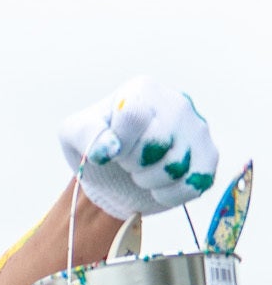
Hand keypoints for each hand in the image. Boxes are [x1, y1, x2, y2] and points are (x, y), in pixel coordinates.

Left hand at [59, 76, 219, 219]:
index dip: (118, 143)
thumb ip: (88, 135)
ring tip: (141, 171)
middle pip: (158, 143)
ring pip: (176, 166)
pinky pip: (193, 184)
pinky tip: (157, 185)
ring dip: (148, 180)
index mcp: (143, 90)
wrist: (115, 173)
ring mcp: (198, 130)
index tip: (112, 149)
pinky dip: (168, 194)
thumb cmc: (97, 146)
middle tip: (126, 162)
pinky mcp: (209, 158)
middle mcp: (177, 104)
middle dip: (133, 163)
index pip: (134, 117)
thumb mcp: (74, 135)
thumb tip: (110, 148)